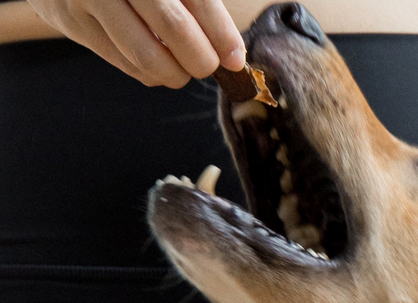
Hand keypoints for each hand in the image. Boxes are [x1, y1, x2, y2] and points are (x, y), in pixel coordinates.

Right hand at [26, 0, 245, 86]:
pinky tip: (156, 63)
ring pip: (147, 55)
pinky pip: (125, 64)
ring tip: (182, 68)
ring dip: (175, 73)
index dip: (220, 32)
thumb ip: (196, 4)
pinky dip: (150, 73)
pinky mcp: (75, 23)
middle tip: (206, 66)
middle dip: (200, 58)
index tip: (235, 59)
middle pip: (173, 26)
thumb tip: (231, 53)